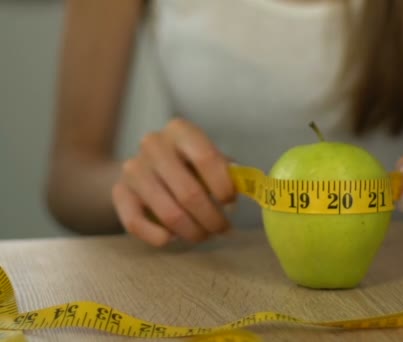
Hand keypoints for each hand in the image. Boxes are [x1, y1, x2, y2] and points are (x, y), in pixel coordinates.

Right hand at [111, 118, 235, 246]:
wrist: (146, 167)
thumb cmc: (189, 164)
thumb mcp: (210, 160)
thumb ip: (228, 172)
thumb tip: (244, 188)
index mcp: (181, 130)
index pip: (207, 159)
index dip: (224, 188)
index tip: (232, 203)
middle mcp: (154, 145)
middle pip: (189, 193)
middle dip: (212, 219)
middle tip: (222, 230)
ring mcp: (134, 168)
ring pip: (168, 214)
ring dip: (192, 232)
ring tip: (204, 235)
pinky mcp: (119, 192)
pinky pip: (136, 223)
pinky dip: (159, 237)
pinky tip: (173, 238)